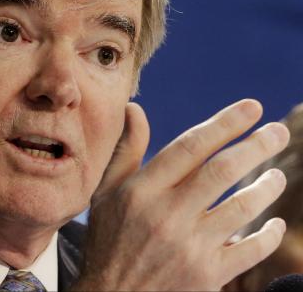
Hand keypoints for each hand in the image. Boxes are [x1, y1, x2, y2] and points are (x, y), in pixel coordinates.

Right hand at [74, 100, 289, 290]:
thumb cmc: (108, 241)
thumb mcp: (105, 193)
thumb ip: (126, 151)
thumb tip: (135, 109)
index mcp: (141, 190)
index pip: (190, 147)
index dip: (224, 124)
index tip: (252, 108)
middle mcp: (166, 215)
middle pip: (222, 171)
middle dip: (257, 146)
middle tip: (279, 132)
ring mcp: (190, 246)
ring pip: (242, 207)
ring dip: (267, 187)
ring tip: (276, 177)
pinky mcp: (208, 276)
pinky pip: (251, 249)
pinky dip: (269, 234)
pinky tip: (274, 223)